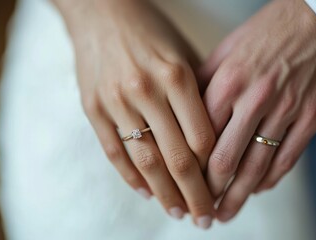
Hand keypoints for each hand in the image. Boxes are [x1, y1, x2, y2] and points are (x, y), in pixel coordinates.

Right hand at [54, 0, 215, 227]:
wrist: (101, 10)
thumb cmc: (151, 31)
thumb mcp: (183, 53)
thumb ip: (200, 94)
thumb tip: (216, 139)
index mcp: (176, 75)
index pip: (203, 138)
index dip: (215, 170)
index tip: (222, 188)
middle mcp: (146, 91)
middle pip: (177, 158)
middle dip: (195, 194)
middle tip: (205, 217)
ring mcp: (116, 101)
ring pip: (146, 162)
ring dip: (165, 194)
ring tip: (179, 213)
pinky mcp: (93, 107)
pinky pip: (115, 152)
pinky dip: (132, 178)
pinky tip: (148, 193)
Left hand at [199, 0, 315, 221]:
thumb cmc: (269, 32)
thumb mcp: (227, 48)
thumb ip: (204, 81)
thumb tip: (184, 111)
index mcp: (229, 81)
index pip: (201, 136)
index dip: (190, 165)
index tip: (183, 180)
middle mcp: (255, 100)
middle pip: (226, 159)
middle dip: (210, 190)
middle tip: (202, 208)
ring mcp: (287, 111)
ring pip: (257, 167)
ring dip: (238, 196)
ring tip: (226, 212)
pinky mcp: (312, 118)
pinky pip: (287, 159)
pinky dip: (270, 180)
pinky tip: (257, 190)